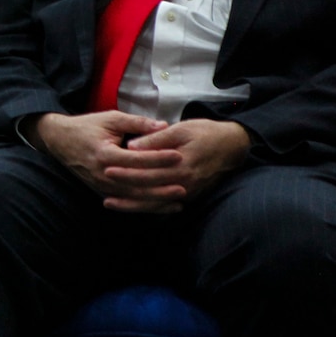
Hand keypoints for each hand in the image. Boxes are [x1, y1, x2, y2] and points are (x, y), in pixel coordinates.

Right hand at [31, 111, 182, 212]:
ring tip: (178, 200)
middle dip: (161, 186)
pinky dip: (145, 206)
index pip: (136, 159)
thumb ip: (137, 122)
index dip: (158, 158)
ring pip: (133, 198)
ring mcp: (101, 185)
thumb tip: (164, 125)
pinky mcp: (101, 191)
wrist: (59, 141)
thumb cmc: (86, 127)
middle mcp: (102, 173)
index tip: (178, 156)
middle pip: (136, 184)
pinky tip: (162, 206)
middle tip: (184, 185)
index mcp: (104, 153)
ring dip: (156, 201)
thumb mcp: (110, 119)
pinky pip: (126, 202)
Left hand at [102, 119, 250, 212]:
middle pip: (149, 189)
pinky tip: (131, 206)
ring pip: (155, 202)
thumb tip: (131, 146)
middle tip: (102, 185)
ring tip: (109, 203)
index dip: (127, 171)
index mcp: (181, 165)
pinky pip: (165, 204)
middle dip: (124, 188)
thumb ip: (156, 139)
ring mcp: (189, 192)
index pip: (148, 171)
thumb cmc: (205, 133)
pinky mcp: (190, 195)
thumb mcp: (181, 129)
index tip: (107, 168)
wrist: (233, 146)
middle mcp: (185, 183)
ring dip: (132, 204)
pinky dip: (147, 207)